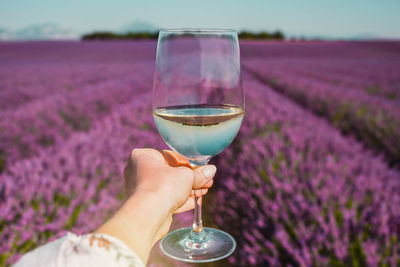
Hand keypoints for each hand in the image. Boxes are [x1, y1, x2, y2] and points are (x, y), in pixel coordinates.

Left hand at [96, 148, 216, 263]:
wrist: (148, 216)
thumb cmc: (163, 187)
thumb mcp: (187, 176)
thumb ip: (199, 173)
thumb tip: (210, 170)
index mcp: (143, 156)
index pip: (170, 156)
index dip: (189, 163)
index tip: (201, 169)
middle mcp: (138, 171)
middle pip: (170, 173)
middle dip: (190, 178)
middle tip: (205, 181)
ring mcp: (141, 190)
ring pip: (168, 188)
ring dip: (187, 190)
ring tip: (203, 191)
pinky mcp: (146, 206)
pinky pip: (165, 200)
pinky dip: (180, 200)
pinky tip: (194, 201)